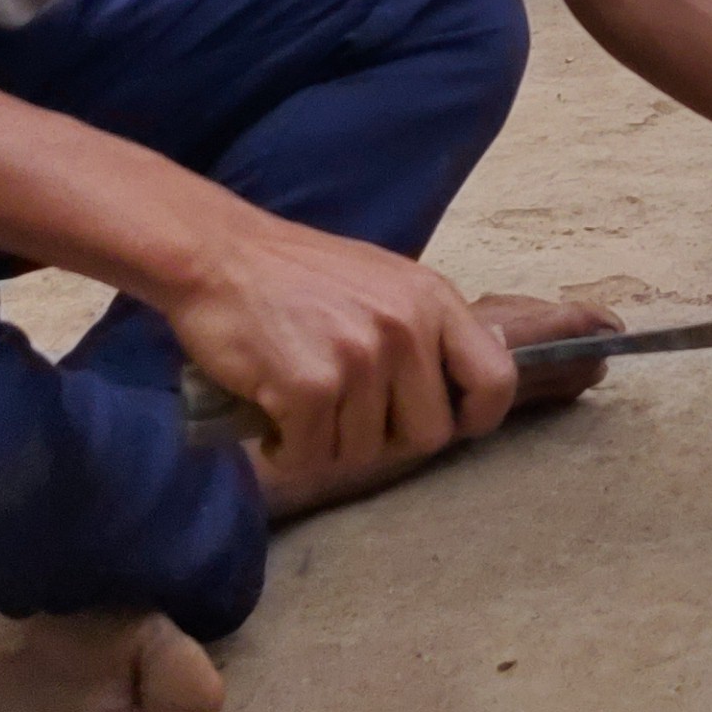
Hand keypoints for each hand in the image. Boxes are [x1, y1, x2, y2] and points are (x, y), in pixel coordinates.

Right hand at [161, 211, 516, 514]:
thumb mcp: (381, 280)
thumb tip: (457, 386)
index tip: (444, 423)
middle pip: (429, 435)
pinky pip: (312, 456)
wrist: (216, 255)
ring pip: (364, 453)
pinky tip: (273, 422)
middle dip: (385, 439)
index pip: (496, 379)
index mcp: (432, 299)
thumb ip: (421, 326)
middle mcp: (406, 327)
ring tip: (300, 407)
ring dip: (328, 444)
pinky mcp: (311, 386)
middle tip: (345, 418)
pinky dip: (288, 452)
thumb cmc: (293, 272)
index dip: (473, 417)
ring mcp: (360, 357)